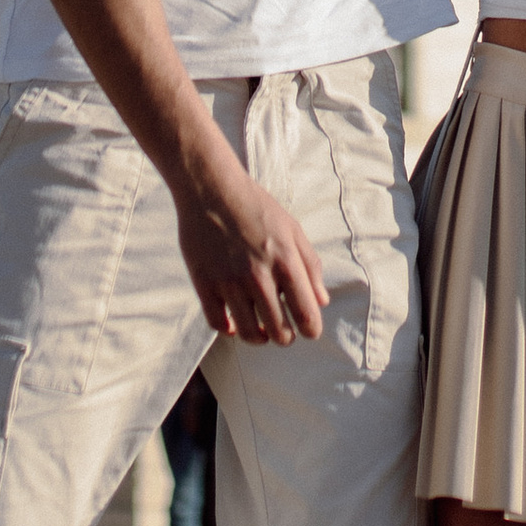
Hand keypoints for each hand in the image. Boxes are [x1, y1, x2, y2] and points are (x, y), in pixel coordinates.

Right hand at [173, 155, 327, 345]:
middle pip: (279, 332)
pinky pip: (217, 323)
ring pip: (248, 333)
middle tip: (284, 332)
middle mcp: (258, 275)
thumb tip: (321, 302)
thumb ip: (310, 266)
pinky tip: (234, 323)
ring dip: (259, 337)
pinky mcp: (204, 283)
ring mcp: (229, 281)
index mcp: (285, 261)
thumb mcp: (292, 229)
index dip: (311, 330)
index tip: (309, 331)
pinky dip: (228, 330)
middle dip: (286, 337)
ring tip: (261, 331)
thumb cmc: (255, 206)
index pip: (306, 314)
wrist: (210, 188)